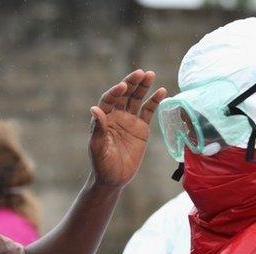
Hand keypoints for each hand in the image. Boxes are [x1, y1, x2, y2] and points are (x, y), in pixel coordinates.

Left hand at [89, 70, 166, 187]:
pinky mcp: (141, 128)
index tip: (122, 86)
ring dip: (143, 87)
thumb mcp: (98, 148)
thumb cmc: (101, 165)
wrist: (114, 178)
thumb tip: (94, 109)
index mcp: (103, 119)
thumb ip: (98, 129)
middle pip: (124, 95)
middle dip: (131, 83)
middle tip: (141, 73)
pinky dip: (154, 101)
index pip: (109, 100)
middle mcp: (116, 116)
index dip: (115, 92)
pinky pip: (148, 111)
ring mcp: (129, 121)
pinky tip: (161, 91)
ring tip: (150, 75)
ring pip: (136, 99)